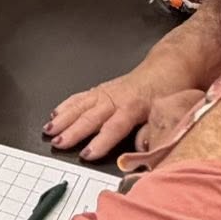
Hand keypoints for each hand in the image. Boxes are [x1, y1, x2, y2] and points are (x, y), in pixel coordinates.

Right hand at [45, 59, 204, 160]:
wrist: (169, 66)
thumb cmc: (172, 90)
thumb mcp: (172, 112)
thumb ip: (156, 131)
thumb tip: (144, 152)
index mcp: (135, 106)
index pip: (114, 126)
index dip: (100, 141)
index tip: (87, 154)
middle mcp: (117, 97)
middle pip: (91, 116)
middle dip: (73, 131)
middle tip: (57, 143)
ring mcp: (107, 92)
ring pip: (81, 105)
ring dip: (64, 118)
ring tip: (48, 130)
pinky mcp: (102, 89)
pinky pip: (81, 97)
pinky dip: (66, 105)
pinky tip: (55, 114)